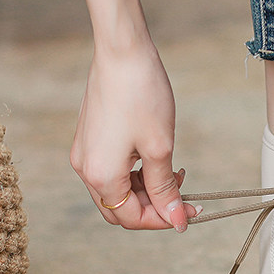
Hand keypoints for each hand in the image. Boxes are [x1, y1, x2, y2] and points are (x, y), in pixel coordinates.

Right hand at [69, 40, 199, 230]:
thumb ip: (165, 190)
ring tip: (175, 174)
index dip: (163, 219)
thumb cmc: (142, 95)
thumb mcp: (160, 149)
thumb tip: (176, 221)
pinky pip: (111, 172)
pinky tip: (155, 161)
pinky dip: (134, 175)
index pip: (131, 218)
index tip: (189, 212)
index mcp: (100, 176)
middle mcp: (85, 169)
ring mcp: (84, 154)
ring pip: (116, 192)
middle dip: (153, 208)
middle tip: (184, 197)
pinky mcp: (89, 140)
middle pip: (120, 209)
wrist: (122, 52)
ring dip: (146, 191)